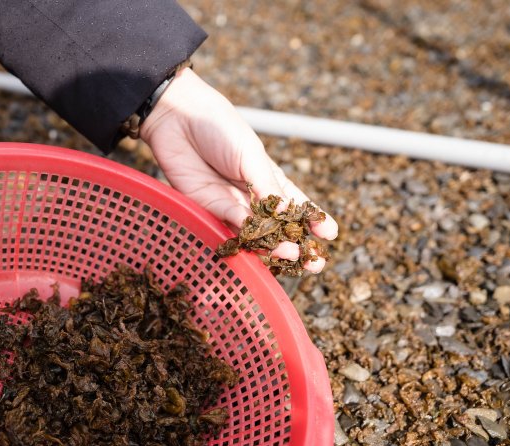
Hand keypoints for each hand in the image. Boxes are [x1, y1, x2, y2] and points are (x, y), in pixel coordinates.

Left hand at [140, 68, 337, 271]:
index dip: (312, 220)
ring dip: (273, 247)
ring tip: (291, 255)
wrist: (178, 118)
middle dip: (296, 245)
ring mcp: (228, 204)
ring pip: (254, 234)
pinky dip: (244, 234)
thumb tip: (287, 213)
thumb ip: (266, 185)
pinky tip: (260, 241)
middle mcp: (250, 196)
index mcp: (267, 178)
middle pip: (276, 228)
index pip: (294, 204)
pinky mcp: (205, 209)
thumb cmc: (220, 128)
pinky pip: (228, 226)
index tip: (331, 234)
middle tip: (314, 263)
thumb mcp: (251, 154)